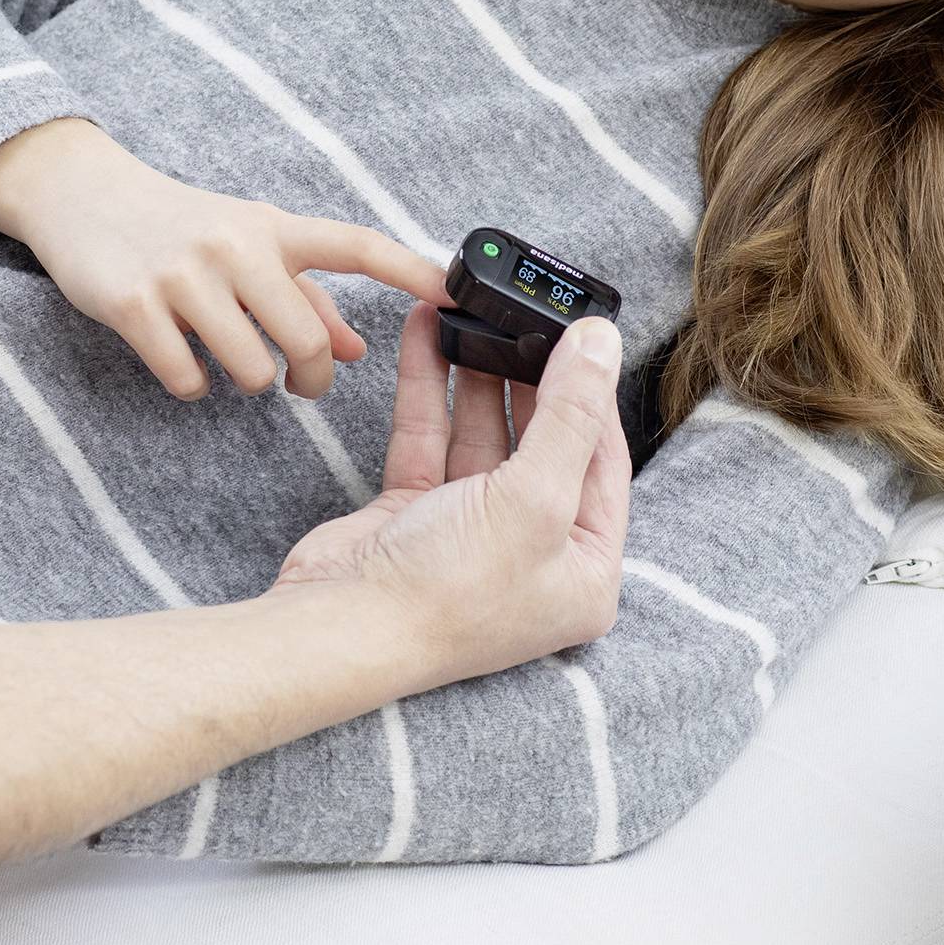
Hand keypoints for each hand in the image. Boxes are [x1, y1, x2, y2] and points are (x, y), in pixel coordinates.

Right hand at [0, 118, 443, 399]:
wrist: (82, 194)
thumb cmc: (181, 225)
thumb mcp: (248, 243)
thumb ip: (306, 296)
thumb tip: (356, 349)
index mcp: (273, 227)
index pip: (354, 246)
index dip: (409, 269)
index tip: (456, 291)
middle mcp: (234, 245)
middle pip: (307, 339)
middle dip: (312, 379)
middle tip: (298, 383)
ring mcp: (182, 274)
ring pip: (250, 371)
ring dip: (247, 382)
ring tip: (227, 359)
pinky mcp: (133, 304)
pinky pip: (187, 380)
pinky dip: (192, 387)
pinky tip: (180, 363)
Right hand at [272, 302, 629, 686]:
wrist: (340, 631)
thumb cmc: (449, 593)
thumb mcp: (534, 499)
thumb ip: (570, 415)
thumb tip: (603, 342)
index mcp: (584, 570)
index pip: (603, 463)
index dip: (593, 395)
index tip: (584, 334)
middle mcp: (534, 552)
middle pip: (543, 444)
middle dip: (531, 377)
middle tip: (526, 317)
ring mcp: (472, 533)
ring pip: (484, 435)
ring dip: (478, 374)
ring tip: (476, 313)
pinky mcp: (417, 513)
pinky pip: (432, 438)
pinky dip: (430, 388)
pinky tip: (427, 334)